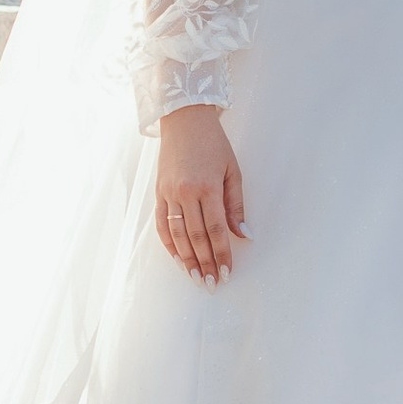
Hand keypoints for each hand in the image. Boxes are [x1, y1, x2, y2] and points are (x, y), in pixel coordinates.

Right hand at [156, 104, 247, 282]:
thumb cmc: (214, 144)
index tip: (226, 272)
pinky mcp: (158, 192)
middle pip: (196, 237)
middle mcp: (185, 193)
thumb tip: (244, 235)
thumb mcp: (232, 171)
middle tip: (211, 283)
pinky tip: (177, 258)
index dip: (222, 254)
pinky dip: (169, 243)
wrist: (184, 120)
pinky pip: (162, 224)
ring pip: (177, 235)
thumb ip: (236, 206)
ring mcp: (169, 193)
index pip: (216, 230)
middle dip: (205, 263)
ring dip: (186, 259)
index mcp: (208, 187)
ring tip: (195, 277)